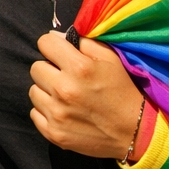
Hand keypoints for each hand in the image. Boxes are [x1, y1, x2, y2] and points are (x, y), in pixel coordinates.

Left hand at [29, 33, 143, 158]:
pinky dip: (45, 112)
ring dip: (46, 91)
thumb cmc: (122, 91)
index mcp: (79, 68)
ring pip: (33, 91)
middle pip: (36, 67)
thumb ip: (83, 42)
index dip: (53, 47)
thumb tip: (54, 36)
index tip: (61, 55)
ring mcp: (57, 114)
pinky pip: (34, 113)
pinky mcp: (53, 133)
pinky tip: (64, 112)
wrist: (135, 132)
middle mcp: (64, 89)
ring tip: (66, 97)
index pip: (44, 43)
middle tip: (66, 78)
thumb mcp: (110, 59)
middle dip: (50, 70)